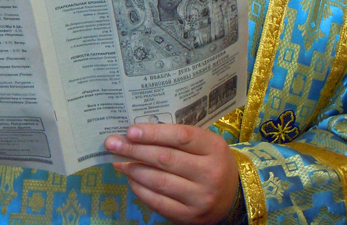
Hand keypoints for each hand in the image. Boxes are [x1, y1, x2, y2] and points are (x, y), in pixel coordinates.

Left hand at [105, 124, 238, 224]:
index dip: (153, 133)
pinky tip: (131, 179)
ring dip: (133, 170)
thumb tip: (137, 133)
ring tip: (118, 161)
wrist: (234, 196)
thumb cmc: (211, 161)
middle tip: (112, 143)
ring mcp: (200, 198)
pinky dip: (140, 190)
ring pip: (159, 181)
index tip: (130, 131)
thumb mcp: (205, 144)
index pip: (181, 136)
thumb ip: (177, 137)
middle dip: (134, 150)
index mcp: (214, 148)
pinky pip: (158, 202)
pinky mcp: (190, 217)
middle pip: (165, 159)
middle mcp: (210, 173)